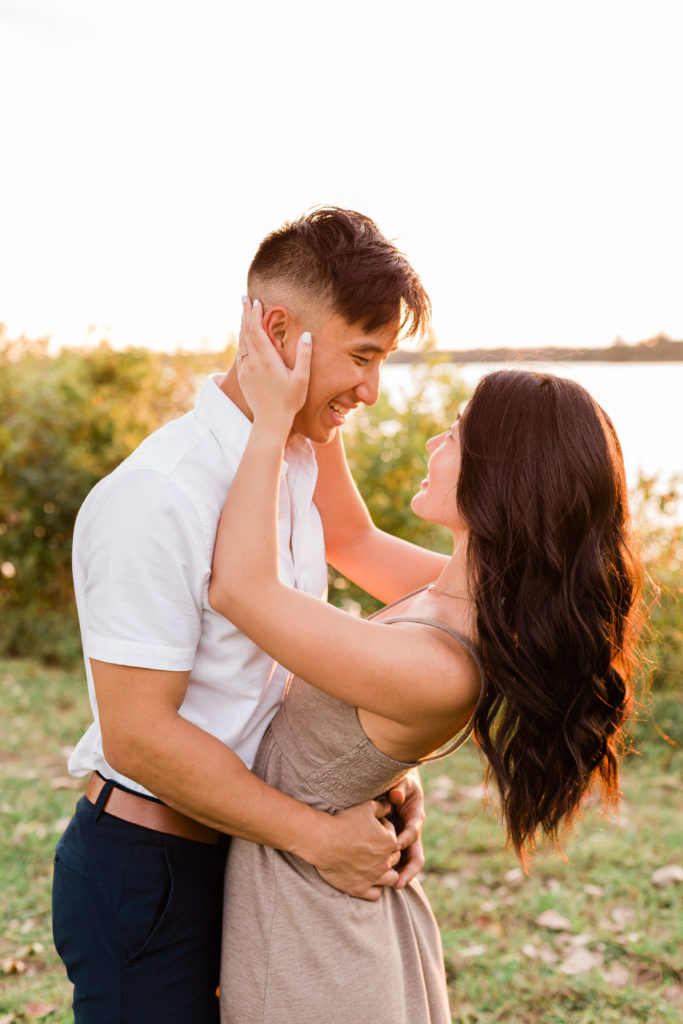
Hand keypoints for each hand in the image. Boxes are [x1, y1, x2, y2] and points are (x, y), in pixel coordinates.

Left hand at [237, 297, 311, 433]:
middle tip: (245, 298)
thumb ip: (304, 355)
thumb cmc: (290, 401)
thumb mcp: (302, 379)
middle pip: (246, 332)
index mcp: (267, 360)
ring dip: (243, 325)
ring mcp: (247, 370)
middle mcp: (253, 362)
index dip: (255, 314)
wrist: (270, 421)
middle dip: (246, 313)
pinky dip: (242, 340)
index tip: (256, 301)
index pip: (257, 330)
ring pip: (242, 342)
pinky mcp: (244, 377)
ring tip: (244, 313)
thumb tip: (306, 334)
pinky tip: (244, 337)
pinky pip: (241, 353)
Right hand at [311, 798, 400, 901]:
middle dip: (388, 852)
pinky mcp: (360, 889)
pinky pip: (376, 894)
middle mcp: (385, 863)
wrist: (323, 841)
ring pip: (392, 879)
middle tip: (373, 846)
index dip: (385, 832)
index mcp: (390, 843)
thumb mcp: (366, 808)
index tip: (372, 830)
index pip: (395, 838)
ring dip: (387, 873)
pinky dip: (375, 888)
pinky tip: (368, 879)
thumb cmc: (345, 822)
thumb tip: (390, 805)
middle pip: (395, 859)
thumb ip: (383, 807)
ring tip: (377, 866)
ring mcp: (374, 878)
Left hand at [387, 770, 425, 888]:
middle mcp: (412, 833)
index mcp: (415, 816)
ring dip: (401, 875)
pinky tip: (380, 881)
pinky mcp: (396, 845)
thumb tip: (396, 796)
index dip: (405, 838)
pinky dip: (392, 871)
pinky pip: (397, 862)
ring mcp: (405, 841)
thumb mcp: (401, 782)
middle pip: (416, 856)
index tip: (396, 845)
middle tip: (398, 883)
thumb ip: (399, 788)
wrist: (397, 785)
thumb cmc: (399, 782)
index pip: (413, 831)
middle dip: (409, 871)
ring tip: (392, 887)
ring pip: (407, 863)